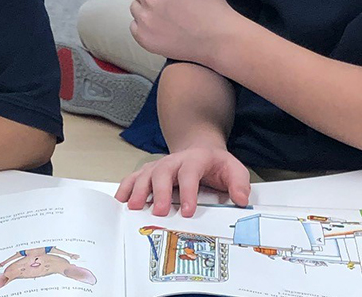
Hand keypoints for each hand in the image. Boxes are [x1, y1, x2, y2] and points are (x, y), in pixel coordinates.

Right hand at [115, 146, 251, 217]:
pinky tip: (121, 199)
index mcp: (196, 159)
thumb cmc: (216, 164)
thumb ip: (239, 183)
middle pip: (163, 172)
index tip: (188, 211)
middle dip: (160, 192)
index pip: (190, 173)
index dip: (188, 192)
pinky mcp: (149, 171)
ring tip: (134, 207)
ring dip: (139, 190)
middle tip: (160, 212)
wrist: (200, 148)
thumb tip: (241, 199)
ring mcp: (160, 165)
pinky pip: (135, 177)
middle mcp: (175, 160)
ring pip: (146, 173)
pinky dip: (126, 187)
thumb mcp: (234, 169)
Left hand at [130, 0, 231, 64]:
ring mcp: (144, 18)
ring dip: (148, 7)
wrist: (219, 38)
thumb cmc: (209, 0)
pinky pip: (135, 25)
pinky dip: (147, 26)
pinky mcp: (142, 37)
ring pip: (135, 4)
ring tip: (172, 14)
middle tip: (175, 0)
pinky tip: (166, 27)